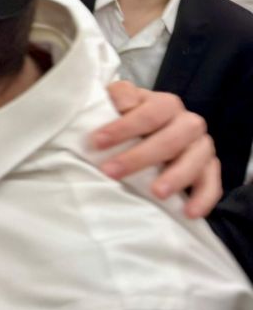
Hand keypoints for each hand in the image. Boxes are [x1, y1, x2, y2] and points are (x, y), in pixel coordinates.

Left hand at [92, 81, 219, 217]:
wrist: (150, 129)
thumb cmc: (131, 116)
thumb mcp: (121, 100)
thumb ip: (119, 96)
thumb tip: (118, 102)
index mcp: (167, 104)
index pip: (148, 115)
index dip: (123, 128)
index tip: (97, 142)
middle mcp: (190, 123)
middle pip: (170, 140)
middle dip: (140, 157)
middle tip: (112, 172)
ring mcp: (202, 146)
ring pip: (195, 161)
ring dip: (176, 178)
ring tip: (156, 194)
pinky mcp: (209, 168)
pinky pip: (212, 184)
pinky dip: (203, 199)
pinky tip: (189, 213)